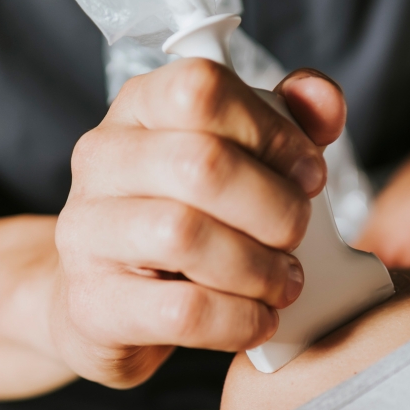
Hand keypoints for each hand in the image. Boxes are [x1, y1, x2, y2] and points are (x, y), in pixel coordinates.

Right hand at [52, 60, 346, 387]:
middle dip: (276, 208)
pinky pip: (181, 311)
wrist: (107, 305)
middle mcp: (102, 158)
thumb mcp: (242, 160)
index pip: (202, 89)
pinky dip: (239, 320)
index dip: (272, 132)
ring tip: (281, 282)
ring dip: (259, 267)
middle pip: (201, 164)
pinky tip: (258, 320)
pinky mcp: (94, 305)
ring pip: (184, 236)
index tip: (307, 173)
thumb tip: (322, 97)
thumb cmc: (189, 218)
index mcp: (141, 106)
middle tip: (296, 236)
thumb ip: (291, 121)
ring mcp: (87, 232)